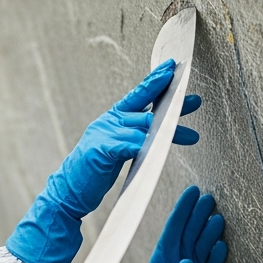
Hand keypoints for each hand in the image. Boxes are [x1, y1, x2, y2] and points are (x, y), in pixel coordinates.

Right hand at [7, 60, 201, 262]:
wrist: (67, 192)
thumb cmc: (94, 171)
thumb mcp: (118, 149)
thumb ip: (135, 136)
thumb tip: (161, 129)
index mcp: (112, 119)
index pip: (138, 95)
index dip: (155, 80)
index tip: (172, 69)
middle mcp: (108, 122)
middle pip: (146, 110)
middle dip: (173, 106)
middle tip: (195, 101)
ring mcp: (103, 135)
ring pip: (142, 126)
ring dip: (168, 131)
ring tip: (191, 136)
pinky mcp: (100, 152)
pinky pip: (126, 145)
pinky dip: (143, 144)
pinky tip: (159, 147)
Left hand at [119, 186, 226, 262]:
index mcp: (162, 259)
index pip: (173, 229)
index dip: (182, 210)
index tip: (192, 192)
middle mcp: (179, 260)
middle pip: (191, 232)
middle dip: (199, 215)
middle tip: (210, 199)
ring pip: (204, 245)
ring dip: (211, 232)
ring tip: (219, 219)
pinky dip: (218, 255)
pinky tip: (223, 244)